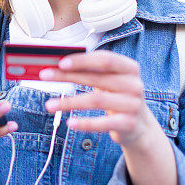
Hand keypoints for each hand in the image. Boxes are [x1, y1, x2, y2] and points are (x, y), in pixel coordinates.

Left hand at [39, 51, 161, 147]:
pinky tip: (69, 122)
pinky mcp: (128, 124)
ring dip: (69, 102)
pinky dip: (84, 123)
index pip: (105, 59)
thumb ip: (90, 71)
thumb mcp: (109, 80)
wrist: (139, 125)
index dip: (82, 60)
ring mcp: (133, 105)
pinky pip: (102, 123)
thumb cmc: (117, 96)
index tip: (60, 62)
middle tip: (45, 75)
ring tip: (49, 105)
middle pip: (96, 78)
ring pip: (96, 100)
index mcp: (129, 68)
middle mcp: (134, 85)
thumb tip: (58, 64)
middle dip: (67, 76)